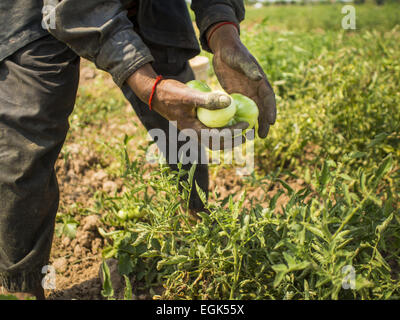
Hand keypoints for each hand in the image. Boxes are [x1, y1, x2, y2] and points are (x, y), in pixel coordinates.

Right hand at [126, 63, 248, 149]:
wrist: (154, 93)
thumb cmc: (170, 93)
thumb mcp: (189, 95)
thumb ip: (208, 100)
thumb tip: (230, 103)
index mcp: (193, 130)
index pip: (218, 137)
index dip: (234, 133)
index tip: (246, 126)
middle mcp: (193, 134)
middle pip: (218, 144)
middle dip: (234, 141)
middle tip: (249, 134)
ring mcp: (193, 130)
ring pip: (214, 140)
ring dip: (229, 137)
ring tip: (242, 131)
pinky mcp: (193, 124)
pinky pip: (210, 131)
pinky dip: (221, 129)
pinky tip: (229, 120)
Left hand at [208, 24, 275, 137]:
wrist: (223, 48)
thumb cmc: (232, 52)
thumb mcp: (239, 58)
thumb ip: (248, 68)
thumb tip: (259, 78)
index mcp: (260, 80)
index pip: (268, 98)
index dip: (271, 110)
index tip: (271, 122)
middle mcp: (256, 88)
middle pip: (262, 108)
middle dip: (264, 122)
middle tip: (262, 136)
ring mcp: (247, 92)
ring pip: (253, 111)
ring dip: (254, 123)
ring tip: (253, 137)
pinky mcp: (237, 95)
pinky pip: (241, 109)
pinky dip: (242, 118)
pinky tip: (239, 129)